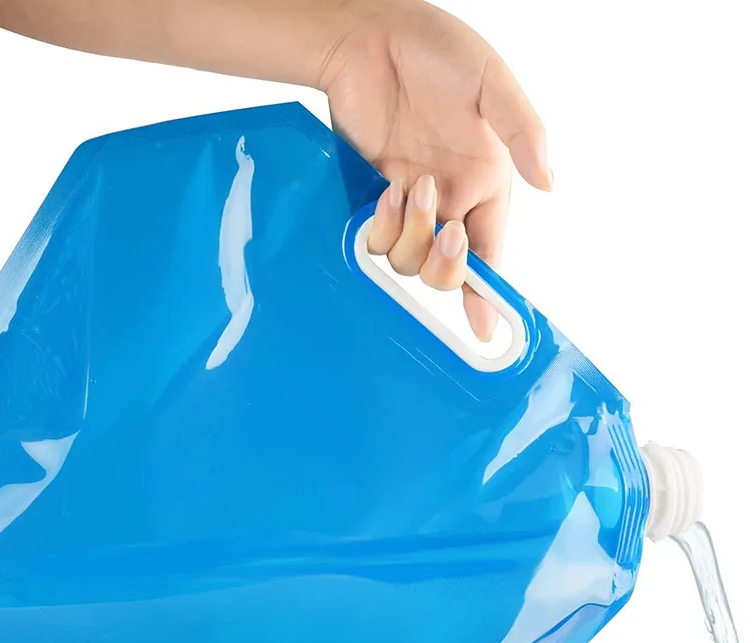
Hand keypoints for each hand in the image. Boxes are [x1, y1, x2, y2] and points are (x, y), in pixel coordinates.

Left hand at [320, 0, 550, 338]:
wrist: (367, 38)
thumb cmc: (436, 52)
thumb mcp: (490, 85)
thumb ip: (522, 132)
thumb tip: (550, 184)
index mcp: (485, 183)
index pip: (491, 252)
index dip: (488, 293)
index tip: (487, 330)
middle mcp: (449, 202)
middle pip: (448, 270)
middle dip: (447, 265)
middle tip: (446, 231)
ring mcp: (410, 205)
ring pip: (409, 261)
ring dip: (410, 237)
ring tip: (406, 187)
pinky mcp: (372, 199)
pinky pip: (376, 241)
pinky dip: (381, 228)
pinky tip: (385, 192)